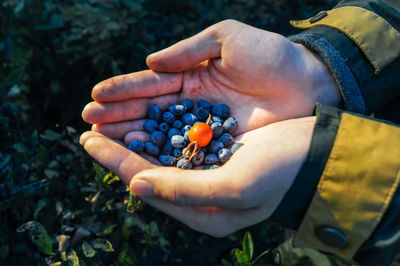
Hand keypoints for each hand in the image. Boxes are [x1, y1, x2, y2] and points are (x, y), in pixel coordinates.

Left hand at [80, 116, 315, 236]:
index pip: (148, 185)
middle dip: (118, 152)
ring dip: (135, 140)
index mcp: (202, 213)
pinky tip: (144, 119)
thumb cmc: (281, 173)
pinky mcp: (216, 156)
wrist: (316, 155)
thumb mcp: (236, 186)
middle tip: (88, 131)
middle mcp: (200, 198)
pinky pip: (178, 146)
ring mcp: (207, 176)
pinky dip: (159, 133)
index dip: (117, 162)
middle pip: (148, 172)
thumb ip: (185, 190)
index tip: (89, 141)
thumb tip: (137, 185)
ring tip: (108, 123)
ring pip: (160, 158)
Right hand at [82, 20, 339, 142]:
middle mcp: (192, 102)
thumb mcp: (229, 39)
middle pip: (149, 110)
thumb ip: (189, 50)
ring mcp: (203, 125)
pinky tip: (139, 157)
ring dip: (132, 136)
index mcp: (192, 74)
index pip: (151, 84)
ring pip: (161, 132)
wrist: (309, 84)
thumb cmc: (271, 57)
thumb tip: (151, 62)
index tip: (95, 97)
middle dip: (119, 116)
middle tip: (89, 124)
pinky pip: (185, 150)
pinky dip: (162, 153)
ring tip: (103, 140)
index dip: (123, 90)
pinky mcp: (217, 144)